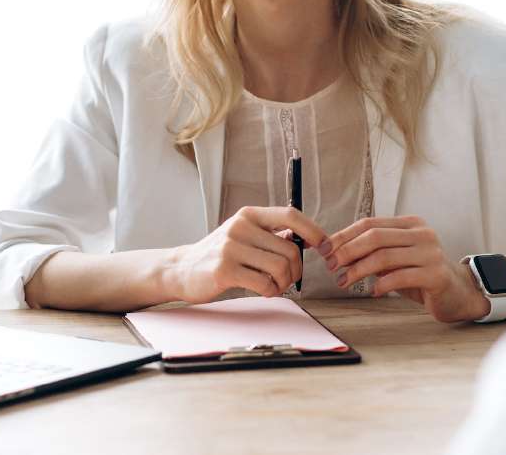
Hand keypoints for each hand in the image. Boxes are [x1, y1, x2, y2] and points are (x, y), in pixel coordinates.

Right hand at [169, 207, 327, 303]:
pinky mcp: (225, 270)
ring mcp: (231, 248)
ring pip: (280, 267)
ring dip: (284, 283)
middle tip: (289, 279)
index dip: (312, 230)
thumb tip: (303, 238)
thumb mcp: (243, 235)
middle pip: (290, 248)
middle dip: (296, 269)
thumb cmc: (218, 254)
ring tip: (274, 286)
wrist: (181, 269)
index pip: (290, 215)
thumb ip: (269, 234)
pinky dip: (271, 292)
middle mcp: (240, 226)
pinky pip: (265, 283)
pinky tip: (264, 291)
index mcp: (248, 215)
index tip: (323, 245)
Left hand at [322, 216, 490, 322]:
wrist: (457, 293)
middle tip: (332, 266)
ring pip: (384, 257)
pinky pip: (400, 277)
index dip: (343, 236)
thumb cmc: (420, 275)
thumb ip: (371, 252)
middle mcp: (422, 234)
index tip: (324, 249)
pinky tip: (372, 291)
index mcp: (410, 224)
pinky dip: (381, 284)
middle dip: (347, 251)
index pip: (370, 224)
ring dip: (358, 270)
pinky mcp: (436, 274)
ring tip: (344, 282)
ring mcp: (431, 253)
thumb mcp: (395, 259)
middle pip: (375, 237)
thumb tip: (334, 252)